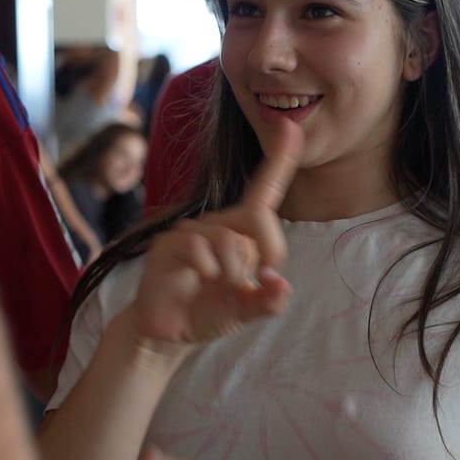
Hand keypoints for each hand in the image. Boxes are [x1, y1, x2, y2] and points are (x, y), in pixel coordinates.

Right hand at [131, 120, 301, 356]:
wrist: (168, 332)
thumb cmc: (208, 311)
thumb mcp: (247, 312)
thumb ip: (269, 301)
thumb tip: (280, 285)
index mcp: (240, 230)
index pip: (264, 190)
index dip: (280, 159)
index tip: (291, 127)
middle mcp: (217, 222)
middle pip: (258, 216)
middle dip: (268, 251)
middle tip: (255, 281)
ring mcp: (191, 230)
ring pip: (231, 239)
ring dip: (234, 272)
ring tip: (221, 287)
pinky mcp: (169, 243)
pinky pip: (200, 248)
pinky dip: (208, 272)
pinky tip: (199, 281)